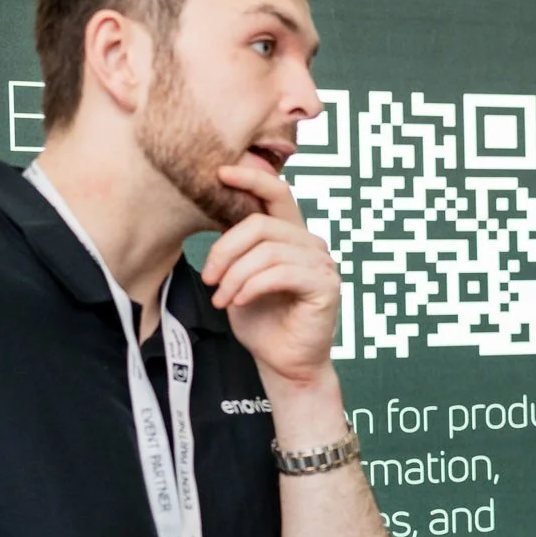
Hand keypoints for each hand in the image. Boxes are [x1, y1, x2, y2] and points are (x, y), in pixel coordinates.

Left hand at [201, 158, 340, 387]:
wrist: (283, 363)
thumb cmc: (261, 321)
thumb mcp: (240, 275)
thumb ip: (239, 247)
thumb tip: (214, 213)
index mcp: (292, 236)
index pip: (278, 194)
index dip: (252, 178)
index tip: (221, 173)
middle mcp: (311, 244)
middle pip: (261, 224)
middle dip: (225, 250)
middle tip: (209, 279)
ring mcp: (323, 264)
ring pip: (267, 251)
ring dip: (235, 276)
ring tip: (222, 299)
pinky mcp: (326, 286)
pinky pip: (281, 273)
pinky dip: (252, 287)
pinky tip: (239, 302)